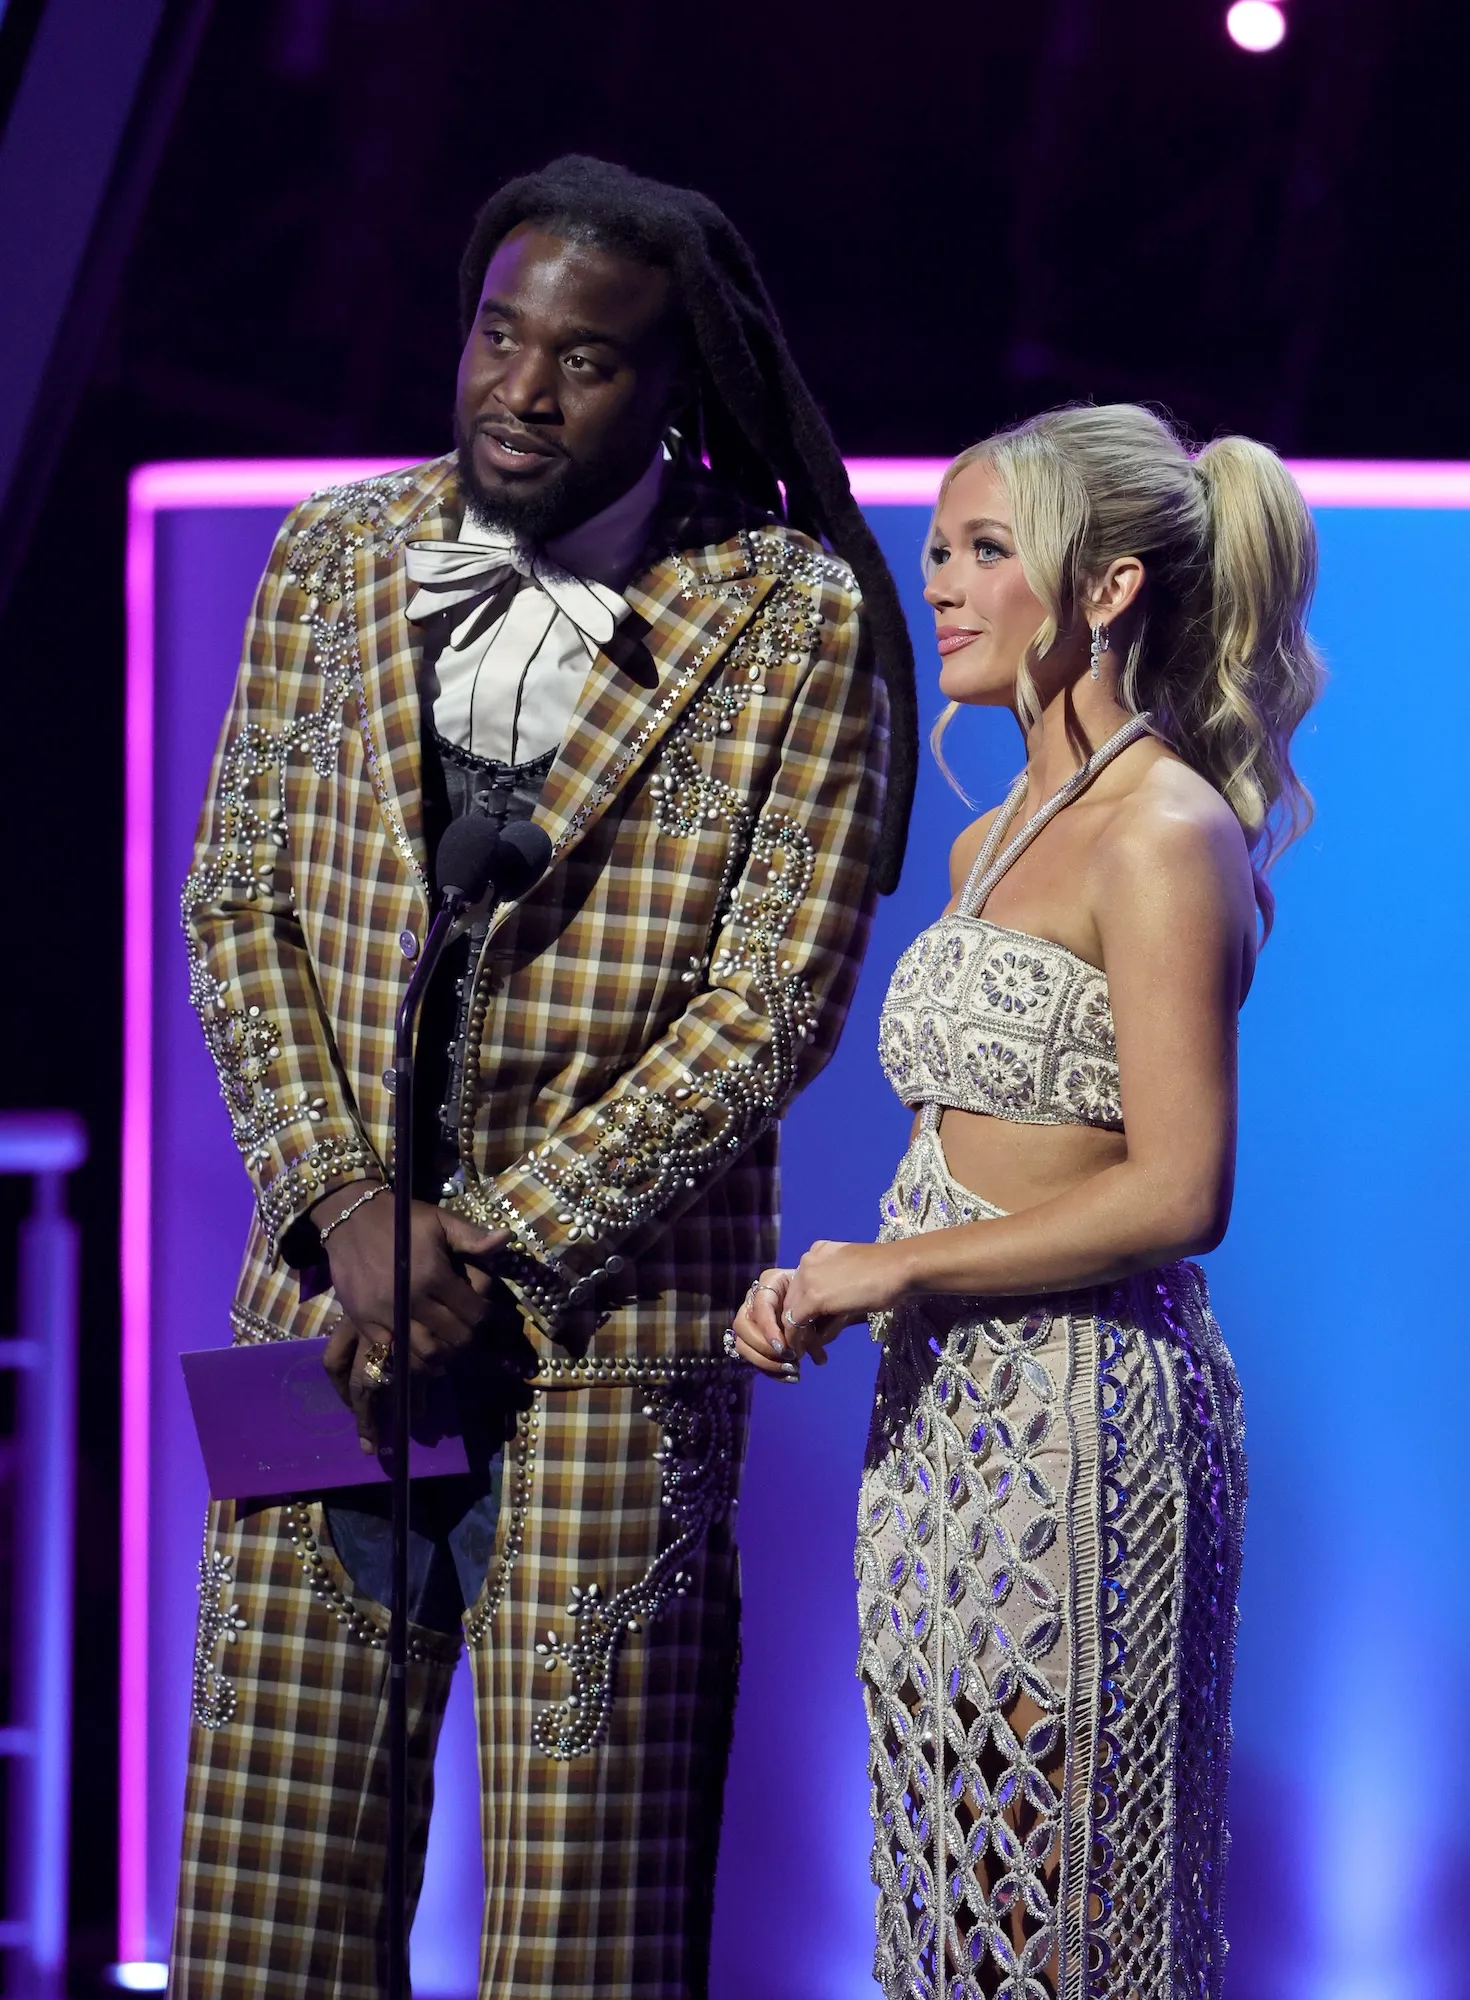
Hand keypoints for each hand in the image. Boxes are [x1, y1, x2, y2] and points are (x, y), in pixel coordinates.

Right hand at [313, 1185, 507, 1444]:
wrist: (349, 1217)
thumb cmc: (400, 1218)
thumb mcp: (440, 1220)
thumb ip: (472, 1237)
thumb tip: (506, 1239)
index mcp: (434, 1275)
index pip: (473, 1312)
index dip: (484, 1315)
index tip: (483, 1311)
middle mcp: (411, 1300)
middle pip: (453, 1337)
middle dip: (467, 1336)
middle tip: (467, 1329)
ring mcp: (384, 1315)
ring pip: (424, 1353)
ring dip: (442, 1355)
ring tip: (446, 1345)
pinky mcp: (363, 1323)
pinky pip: (391, 1353)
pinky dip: (409, 1358)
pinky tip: (418, 1350)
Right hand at [730, 1266, 846, 1376]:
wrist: (826, 1295)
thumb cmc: (824, 1292)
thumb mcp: (822, 1303)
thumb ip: (814, 1325)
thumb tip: (817, 1358)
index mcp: (771, 1282)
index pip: (760, 1307)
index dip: (768, 1330)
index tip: (783, 1348)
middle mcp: (755, 1299)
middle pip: (742, 1326)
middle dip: (763, 1348)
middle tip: (788, 1359)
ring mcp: (752, 1320)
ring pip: (743, 1344)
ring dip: (765, 1362)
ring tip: (792, 1371)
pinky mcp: (756, 1339)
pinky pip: (754, 1357)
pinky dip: (772, 1371)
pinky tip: (792, 1378)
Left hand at [780, 1239, 913, 1353]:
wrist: (901, 1268)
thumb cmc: (888, 1273)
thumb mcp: (853, 1276)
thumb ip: (835, 1287)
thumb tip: (829, 1311)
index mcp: (818, 1252)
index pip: (801, 1285)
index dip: (806, 1308)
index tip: (815, 1327)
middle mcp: (807, 1261)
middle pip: (793, 1298)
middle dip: (799, 1323)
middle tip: (809, 1344)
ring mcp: (807, 1278)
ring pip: (791, 1312)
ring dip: (799, 1334)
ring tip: (809, 1352)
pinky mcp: (813, 1297)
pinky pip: (795, 1323)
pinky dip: (798, 1339)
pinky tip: (806, 1351)